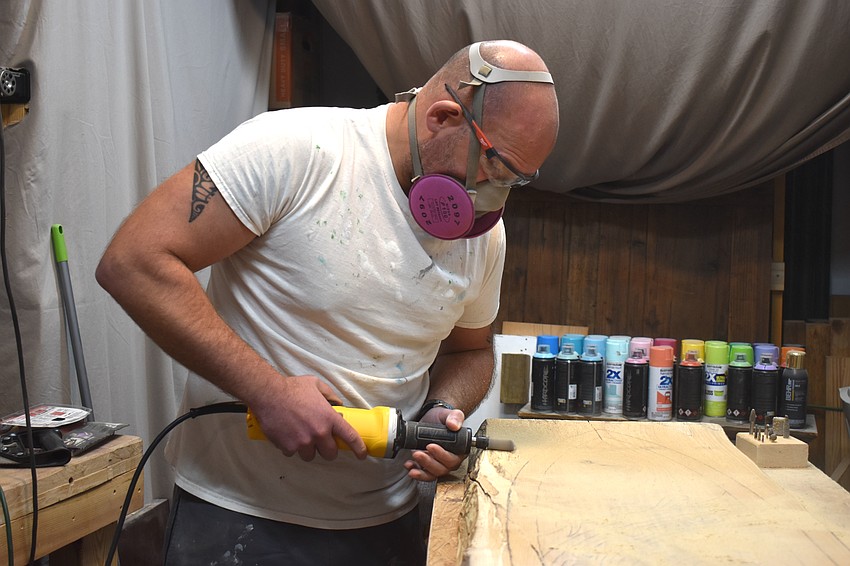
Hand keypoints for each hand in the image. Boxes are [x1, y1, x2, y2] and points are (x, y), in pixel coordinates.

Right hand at [248, 375, 367, 461]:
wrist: (268, 394)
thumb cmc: (292, 387)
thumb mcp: (316, 385)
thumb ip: (330, 396)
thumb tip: (339, 405)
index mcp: (329, 418)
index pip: (350, 437)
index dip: (359, 449)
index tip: (362, 455)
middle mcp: (319, 433)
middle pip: (330, 454)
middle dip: (327, 450)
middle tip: (321, 443)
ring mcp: (303, 442)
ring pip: (310, 456)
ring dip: (308, 450)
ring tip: (301, 438)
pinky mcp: (288, 447)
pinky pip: (293, 453)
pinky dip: (291, 448)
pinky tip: (287, 436)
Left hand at [404, 407, 466, 481]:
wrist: (431, 418)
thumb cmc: (443, 418)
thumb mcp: (449, 414)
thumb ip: (455, 417)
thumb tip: (454, 425)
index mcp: (459, 450)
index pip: (453, 458)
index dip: (442, 455)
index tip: (431, 446)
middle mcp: (450, 460)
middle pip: (442, 468)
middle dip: (429, 462)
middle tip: (418, 452)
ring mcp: (438, 463)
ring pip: (433, 473)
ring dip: (422, 469)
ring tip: (414, 458)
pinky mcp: (427, 465)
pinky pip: (423, 474)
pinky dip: (416, 471)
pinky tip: (409, 465)